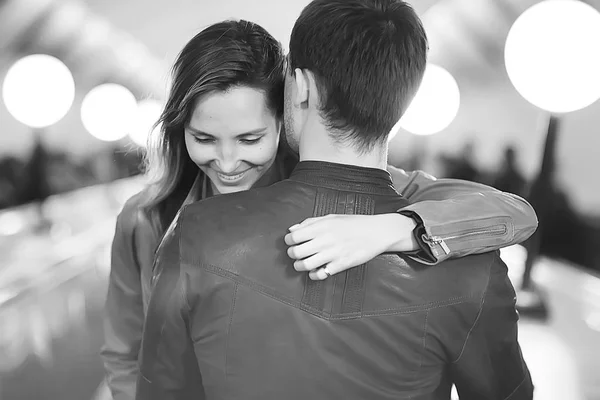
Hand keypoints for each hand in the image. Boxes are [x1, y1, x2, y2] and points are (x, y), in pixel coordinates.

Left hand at [284, 213, 417, 279]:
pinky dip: (314, 275)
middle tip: (295, 253)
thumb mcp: (331, 217)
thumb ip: (310, 222)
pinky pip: (320, 274)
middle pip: (296, 252)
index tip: (291, 242)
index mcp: (321, 226)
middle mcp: (325, 240)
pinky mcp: (341, 265)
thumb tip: (292, 229)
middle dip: (292, 254)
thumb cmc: (354, 223)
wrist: (377, 232)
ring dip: (299, 266)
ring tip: (302, 264)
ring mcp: (333, 253)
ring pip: (305, 265)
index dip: (288, 240)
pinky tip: (315, 271)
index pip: (294, 236)